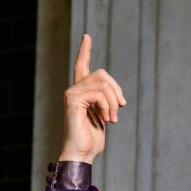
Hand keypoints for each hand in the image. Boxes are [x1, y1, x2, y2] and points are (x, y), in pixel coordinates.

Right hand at [59, 34, 126, 163]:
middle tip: (119, 110)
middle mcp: (74, 90)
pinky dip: (108, 106)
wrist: (82, 154)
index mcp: (81, 93)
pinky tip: (106, 119)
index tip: (86, 36)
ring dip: (113, 102)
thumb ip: (106, 103)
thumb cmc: (92, 140)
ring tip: (112, 119)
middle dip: (116, 91)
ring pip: (103, 83)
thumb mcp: (104, 117)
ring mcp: (71, 93)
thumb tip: (117, 97)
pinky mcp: (72, 99)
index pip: (82, 67)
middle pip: (102, 74)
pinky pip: (99, 93)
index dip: (85, 51)